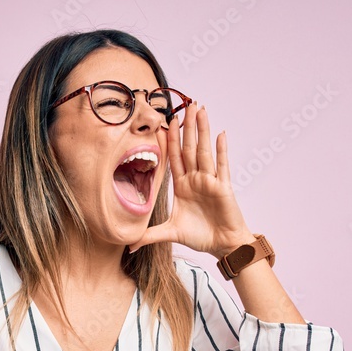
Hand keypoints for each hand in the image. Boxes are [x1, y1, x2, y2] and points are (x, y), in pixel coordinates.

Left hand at [128, 103, 254, 257]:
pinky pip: (222, 165)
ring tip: (200, 110)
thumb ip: (149, 235)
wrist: (222, 245)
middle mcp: (195, 179)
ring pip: (204, 151)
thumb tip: (129, 245)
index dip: (170, 140)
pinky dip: (221, 150)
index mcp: (182, 186)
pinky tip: (220, 133)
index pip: (174, 157)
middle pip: (189, 148)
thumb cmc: (200, 236)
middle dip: (187, 126)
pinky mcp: (223, 187)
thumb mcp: (170, 233)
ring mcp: (210, 181)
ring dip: (202, 130)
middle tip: (186, 104)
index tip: (166, 122)